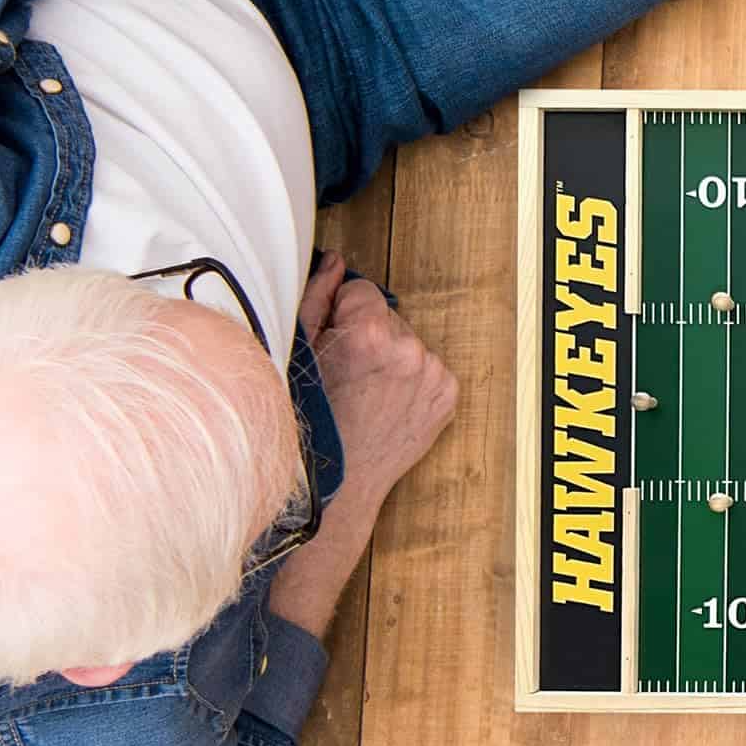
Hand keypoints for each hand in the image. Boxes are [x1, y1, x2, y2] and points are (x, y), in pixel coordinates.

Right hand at [307, 259, 457, 499]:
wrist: (337, 483)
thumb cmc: (307, 421)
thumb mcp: (298, 353)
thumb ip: (319, 297)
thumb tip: (335, 262)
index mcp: (369, 334)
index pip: (362, 289)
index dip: (342, 314)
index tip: (333, 343)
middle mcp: (409, 350)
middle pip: (387, 318)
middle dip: (369, 337)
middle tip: (347, 376)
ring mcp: (432, 375)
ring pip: (408, 344)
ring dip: (391, 360)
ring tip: (365, 394)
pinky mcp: (447, 396)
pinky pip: (428, 370)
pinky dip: (411, 382)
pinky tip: (387, 405)